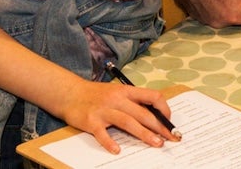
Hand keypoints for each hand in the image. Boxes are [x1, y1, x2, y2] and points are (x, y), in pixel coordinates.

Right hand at [59, 77, 177, 153]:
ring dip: (144, 134)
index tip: (169, 121)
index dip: (164, 109)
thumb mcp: (117, 92)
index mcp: (126, 91)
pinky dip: (110, 142)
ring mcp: (104, 110)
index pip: (153, 96)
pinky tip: (117, 150)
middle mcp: (117, 99)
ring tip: (157, 143)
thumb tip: (154, 116)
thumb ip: (133, 101)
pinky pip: (102, 133)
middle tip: (171, 138)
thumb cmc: (96, 95)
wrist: (70, 93)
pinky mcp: (91, 121)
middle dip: (160, 127)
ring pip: (128, 122)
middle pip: (143, 113)